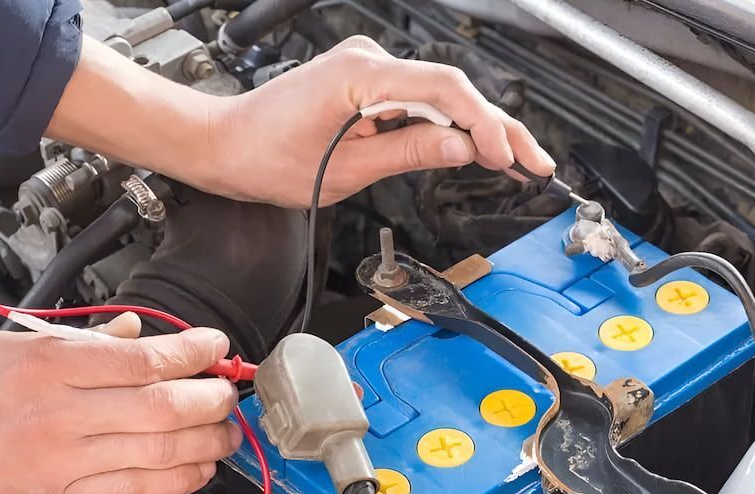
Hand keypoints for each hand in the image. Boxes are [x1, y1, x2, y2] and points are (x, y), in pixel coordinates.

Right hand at [0, 323, 240, 493]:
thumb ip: (75, 343)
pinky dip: (180, 479)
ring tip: (227, 432)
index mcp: (46, 367)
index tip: (216, 347)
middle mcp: (60, 414)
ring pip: (161, 450)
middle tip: (229, 393)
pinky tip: (199, 468)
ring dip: (208, 441)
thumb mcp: (3, 353)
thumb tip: (132, 334)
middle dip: (213, 398)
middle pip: (164, 405)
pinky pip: (137, 491)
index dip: (194, 352)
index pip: (143, 357)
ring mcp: (61, 463)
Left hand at [48, 36, 554, 208]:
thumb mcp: (345, 169)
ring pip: (438, 97)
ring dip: (476, 131)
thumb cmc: (263, 157)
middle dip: (496, 129)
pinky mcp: (364, 86)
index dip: (484, 126)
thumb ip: (409, 152)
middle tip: (534, 163)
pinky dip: (445, 127)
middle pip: (451, 91)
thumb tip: (461, 147)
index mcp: (361, 76)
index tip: (507, 158)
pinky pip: (416, 102)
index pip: (444, 91)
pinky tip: (473, 150)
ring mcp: (367, 71)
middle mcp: (367, 62)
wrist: (220, 146)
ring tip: (515, 162)